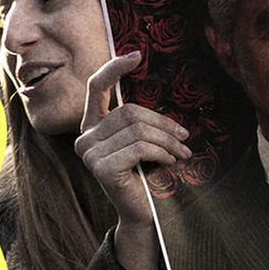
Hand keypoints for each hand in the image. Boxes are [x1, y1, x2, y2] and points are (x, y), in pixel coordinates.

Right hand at [76, 52, 184, 269]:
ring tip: (181, 154)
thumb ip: (140, 121)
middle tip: (184, 139)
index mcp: (92, 128)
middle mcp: (84, 139)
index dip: (114, 69)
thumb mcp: (143, 142)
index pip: (97, 89)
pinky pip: (140, 147)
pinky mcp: (101, 167)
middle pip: (129, 111)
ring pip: (138, 130)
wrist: (144, 214)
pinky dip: (163, 153)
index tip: (137, 55)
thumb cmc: (147, 176)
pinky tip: (170, 164)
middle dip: (163, 124)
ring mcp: (89, 154)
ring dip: (168, 141)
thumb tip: (159, 99)